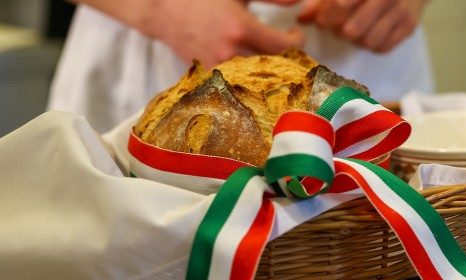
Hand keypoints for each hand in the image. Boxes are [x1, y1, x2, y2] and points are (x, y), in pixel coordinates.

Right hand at [139, 0, 304, 66]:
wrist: (163, 10)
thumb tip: (300, 0)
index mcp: (239, 27)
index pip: (284, 46)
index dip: (297, 42)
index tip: (295, 33)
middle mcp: (230, 52)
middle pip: (274, 67)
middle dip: (287, 58)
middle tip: (289, 48)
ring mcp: (218, 68)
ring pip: (257, 79)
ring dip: (270, 70)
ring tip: (274, 58)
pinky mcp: (208, 77)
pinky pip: (237, 84)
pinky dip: (249, 78)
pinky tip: (253, 68)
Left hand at [297, 0, 427, 52]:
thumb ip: (319, 1)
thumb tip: (301, 19)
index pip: (339, 4)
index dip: (325, 17)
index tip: (322, 19)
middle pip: (351, 29)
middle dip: (338, 31)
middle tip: (337, 26)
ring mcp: (401, 10)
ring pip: (367, 41)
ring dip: (355, 40)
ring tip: (353, 29)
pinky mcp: (409, 26)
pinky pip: (382, 48)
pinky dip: (372, 45)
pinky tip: (369, 33)